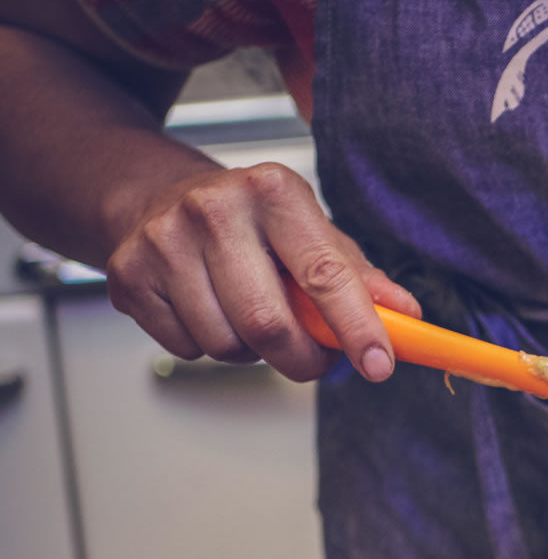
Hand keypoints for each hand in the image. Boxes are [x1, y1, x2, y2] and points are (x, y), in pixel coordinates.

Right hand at [104, 163, 420, 381]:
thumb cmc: (254, 223)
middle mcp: (214, 208)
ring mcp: (163, 240)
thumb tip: (407, 315)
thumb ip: (361, 278)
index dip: (357, 328)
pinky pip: (187, 347)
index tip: (379, 366)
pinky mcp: (129, 274)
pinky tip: (209, 310)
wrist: (160, 197)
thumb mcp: (314, 234)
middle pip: (268, 324)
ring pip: (226, 343)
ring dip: (251, 352)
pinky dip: (208, 346)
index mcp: (274, 192)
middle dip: (301, 359)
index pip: (324, 273)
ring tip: (250, 316)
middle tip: (313, 360)